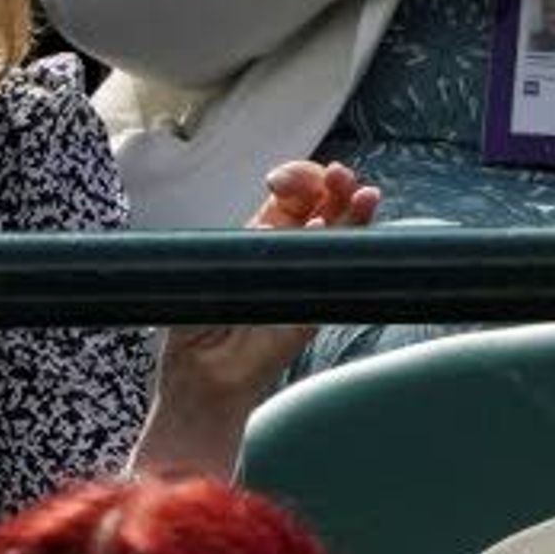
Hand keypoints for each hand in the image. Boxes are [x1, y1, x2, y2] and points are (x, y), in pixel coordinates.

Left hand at [152, 158, 378, 425]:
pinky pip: (341, 270)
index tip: (279, 181)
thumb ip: (234, 254)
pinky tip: (345, 226)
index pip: (288, 197)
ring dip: (353, 204)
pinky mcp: (319, 303)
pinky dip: (350, 243)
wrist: (205, 378)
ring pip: (342, 229)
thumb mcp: (205, 279)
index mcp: (260, 238)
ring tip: (356, 190)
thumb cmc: (198, 329)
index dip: (293, 180)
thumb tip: (267, 230)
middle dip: (330, 182)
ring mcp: (308, 275)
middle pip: (323, 203)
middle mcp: (290, 252)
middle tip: (332, 176)